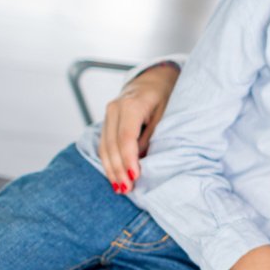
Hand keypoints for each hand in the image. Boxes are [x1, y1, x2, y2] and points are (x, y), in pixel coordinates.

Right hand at [97, 61, 179, 191]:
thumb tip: (142, 160)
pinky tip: (114, 176)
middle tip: (126, 189)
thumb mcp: (165, 113)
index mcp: (131, 105)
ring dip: (111, 169)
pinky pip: (104, 144)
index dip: (129, 159)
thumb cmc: (165, 96)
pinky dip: (108, 161)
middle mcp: (114, 109)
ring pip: (104, 147)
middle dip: (118, 169)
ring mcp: (107, 114)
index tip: (134, 177)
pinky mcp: (106, 121)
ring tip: (119, 188)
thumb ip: (152, 135)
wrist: (152, 79)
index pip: (126, 138)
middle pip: (112, 145)